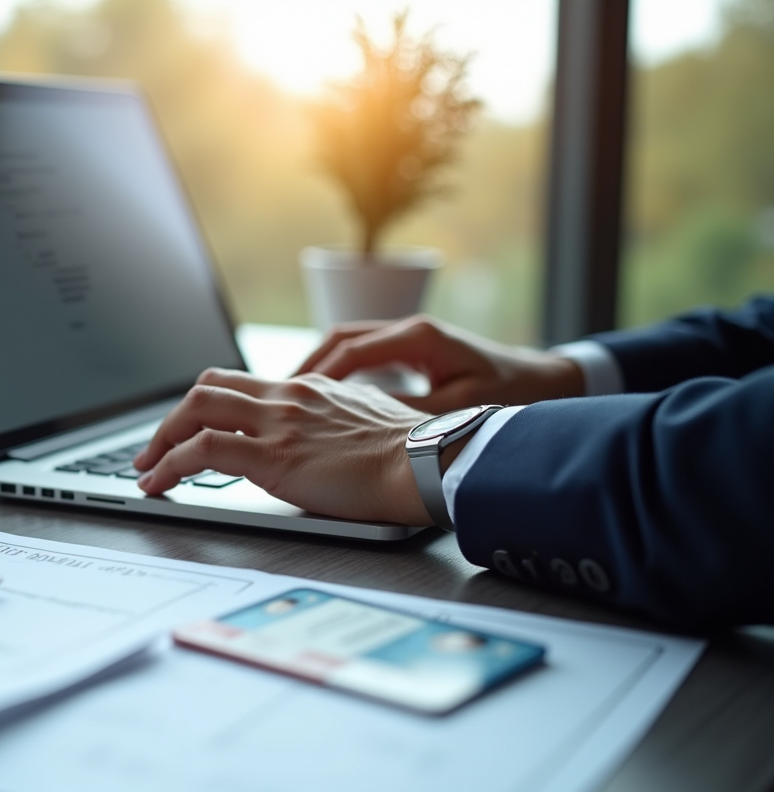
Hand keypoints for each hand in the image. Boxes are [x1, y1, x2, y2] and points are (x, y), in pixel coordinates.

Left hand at [132, 368, 433, 524]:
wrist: (428, 462)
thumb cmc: (410, 454)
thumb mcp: (365, 423)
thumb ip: (331, 423)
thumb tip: (316, 442)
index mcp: (309, 389)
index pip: (240, 383)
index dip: (205, 404)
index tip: (191, 429)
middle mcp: (287, 396)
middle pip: (208, 387)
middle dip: (173, 418)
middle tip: (156, 447)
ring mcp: (277, 422)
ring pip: (196, 410)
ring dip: (162, 439)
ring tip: (147, 467)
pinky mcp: (272, 455)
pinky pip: (202, 450)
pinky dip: (170, 465)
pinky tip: (158, 484)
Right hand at [295, 316, 584, 413]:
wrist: (549, 382)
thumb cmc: (510, 395)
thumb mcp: (456, 411)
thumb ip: (407, 414)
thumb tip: (362, 422)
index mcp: (419, 337)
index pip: (352, 349)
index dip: (318, 374)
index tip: (293, 397)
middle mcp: (411, 330)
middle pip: (341, 338)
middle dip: (307, 366)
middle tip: (280, 393)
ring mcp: (411, 338)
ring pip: (349, 344)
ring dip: (320, 367)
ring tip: (293, 396)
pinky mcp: (414, 351)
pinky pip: (364, 356)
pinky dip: (339, 372)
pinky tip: (326, 397)